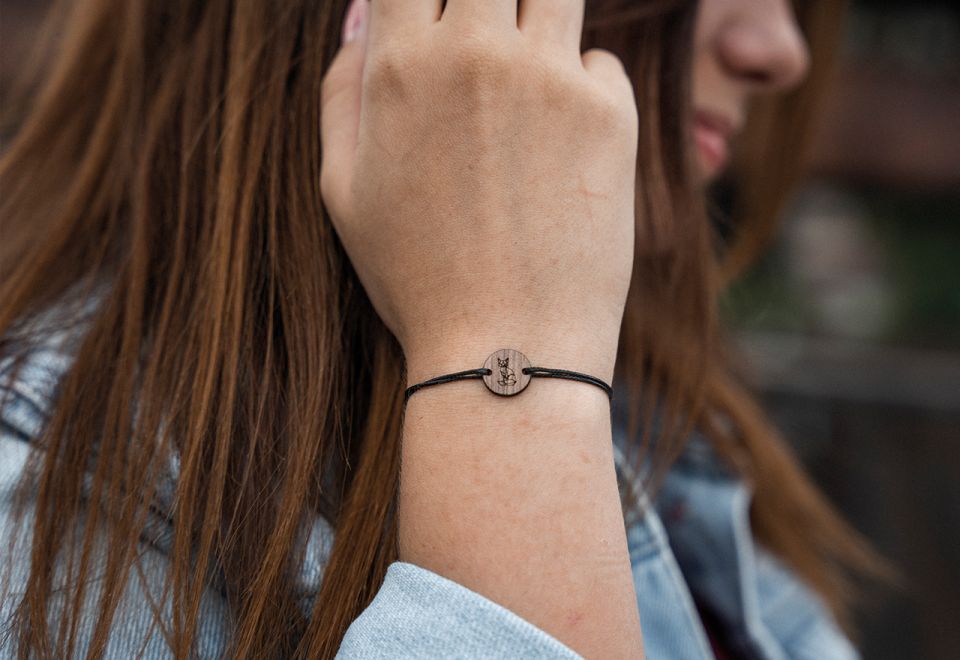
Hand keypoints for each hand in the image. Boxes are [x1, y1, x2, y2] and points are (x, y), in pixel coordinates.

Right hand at [320, 0, 637, 382]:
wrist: (506, 343)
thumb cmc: (415, 276)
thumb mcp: (343, 190)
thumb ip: (343, 90)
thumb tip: (361, 20)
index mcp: (402, 65)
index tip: (432, 13)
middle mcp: (479, 53)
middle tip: (485, 35)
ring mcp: (552, 77)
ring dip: (536, 17)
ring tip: (522, 79)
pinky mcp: (612, 112)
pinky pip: (597, 60)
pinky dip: (580, 82)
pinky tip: (561, 144)